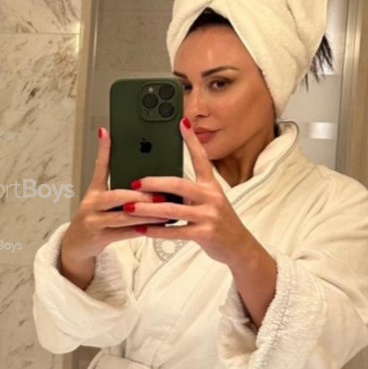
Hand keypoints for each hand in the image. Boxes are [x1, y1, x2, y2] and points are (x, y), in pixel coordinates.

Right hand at [60, 127, 162, 287]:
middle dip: (140, 194)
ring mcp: (93, 221)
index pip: (99, 166)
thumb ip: (114, 183)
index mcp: (94, 191)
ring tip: (164, 211)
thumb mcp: (99, 199)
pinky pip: (123, 233)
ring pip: (123, 216)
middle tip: (160, 193)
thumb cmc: (94, 218)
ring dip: (146, 214)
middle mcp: (91, 204)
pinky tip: (154, 227)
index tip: (107, 133)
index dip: (103, 149)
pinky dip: (140, 229)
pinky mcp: (98, 237)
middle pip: (116, 195)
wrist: (76, 244)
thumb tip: (133, 166)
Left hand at [124, 118, 259, 267]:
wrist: (239, 246)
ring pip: (172, 209)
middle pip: (178, 184)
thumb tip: (163, 181)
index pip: (201, 158)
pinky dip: (157, 231)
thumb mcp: (210, 200)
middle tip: (133, 183)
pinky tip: (142, 229)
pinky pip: (176, 231)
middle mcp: (211, 197)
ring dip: (147, 209)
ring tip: (129, 208)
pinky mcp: (205, 233)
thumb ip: (191, 190)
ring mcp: (209, 215)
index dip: (191, 140)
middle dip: (153, 182)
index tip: (181, 122)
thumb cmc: (219, 221)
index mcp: (211, 185)